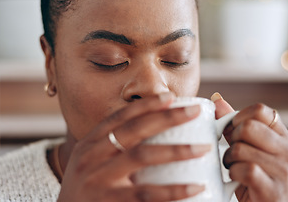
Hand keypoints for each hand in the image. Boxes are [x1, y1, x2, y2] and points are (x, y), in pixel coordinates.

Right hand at [58, 93, 208, 201]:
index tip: (170, 96)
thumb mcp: (89, 164)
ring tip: (203, 148)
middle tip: (193, 111)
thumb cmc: (84, 193)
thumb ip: (111, 149)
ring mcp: (99, 180)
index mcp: (89, 144)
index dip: (146, 105)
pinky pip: (147, 194)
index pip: (120, 117)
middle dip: (166, 117)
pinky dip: (173, 190)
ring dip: (176, 150)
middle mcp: (91, 157)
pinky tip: (195, 187)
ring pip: (142, 156)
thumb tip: (151, 136)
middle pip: (134, 130)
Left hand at [213, 94, 287, 201]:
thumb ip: (233, 125)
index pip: (260, 110)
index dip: (239, 117)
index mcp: (282, 136)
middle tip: (233, 153)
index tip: (233, 132)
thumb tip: (217, 99)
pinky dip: (233, 173)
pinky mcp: (273, 188)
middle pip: (248, 127)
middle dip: (232, 140)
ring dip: (229, 160)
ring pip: (241, 148)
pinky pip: (245, 169)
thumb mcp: (245, 148)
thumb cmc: (253, 178)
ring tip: (233, 168)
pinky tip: (235, 178)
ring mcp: (283, 170)